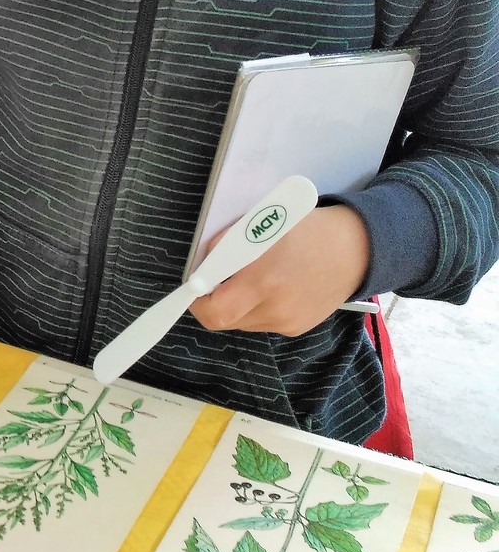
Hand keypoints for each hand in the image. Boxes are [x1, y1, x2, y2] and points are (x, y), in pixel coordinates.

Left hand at [189, 204, 369, 336]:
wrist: (357, 248)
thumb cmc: (306, 229)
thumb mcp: (259, 224)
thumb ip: (225, 246)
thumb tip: (203, 264)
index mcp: (264, 281)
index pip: (214, 311)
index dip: (196, 301)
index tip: (194, 286)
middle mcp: (276, 309)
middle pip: (225, 319)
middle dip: (214, 300)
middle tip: (218, 278)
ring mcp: (288, 322)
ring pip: (242, 321)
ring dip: (236, 303)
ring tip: (252, 276)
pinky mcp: (298, 327)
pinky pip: (262, 321)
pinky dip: (257, 305)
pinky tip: (272, 285)